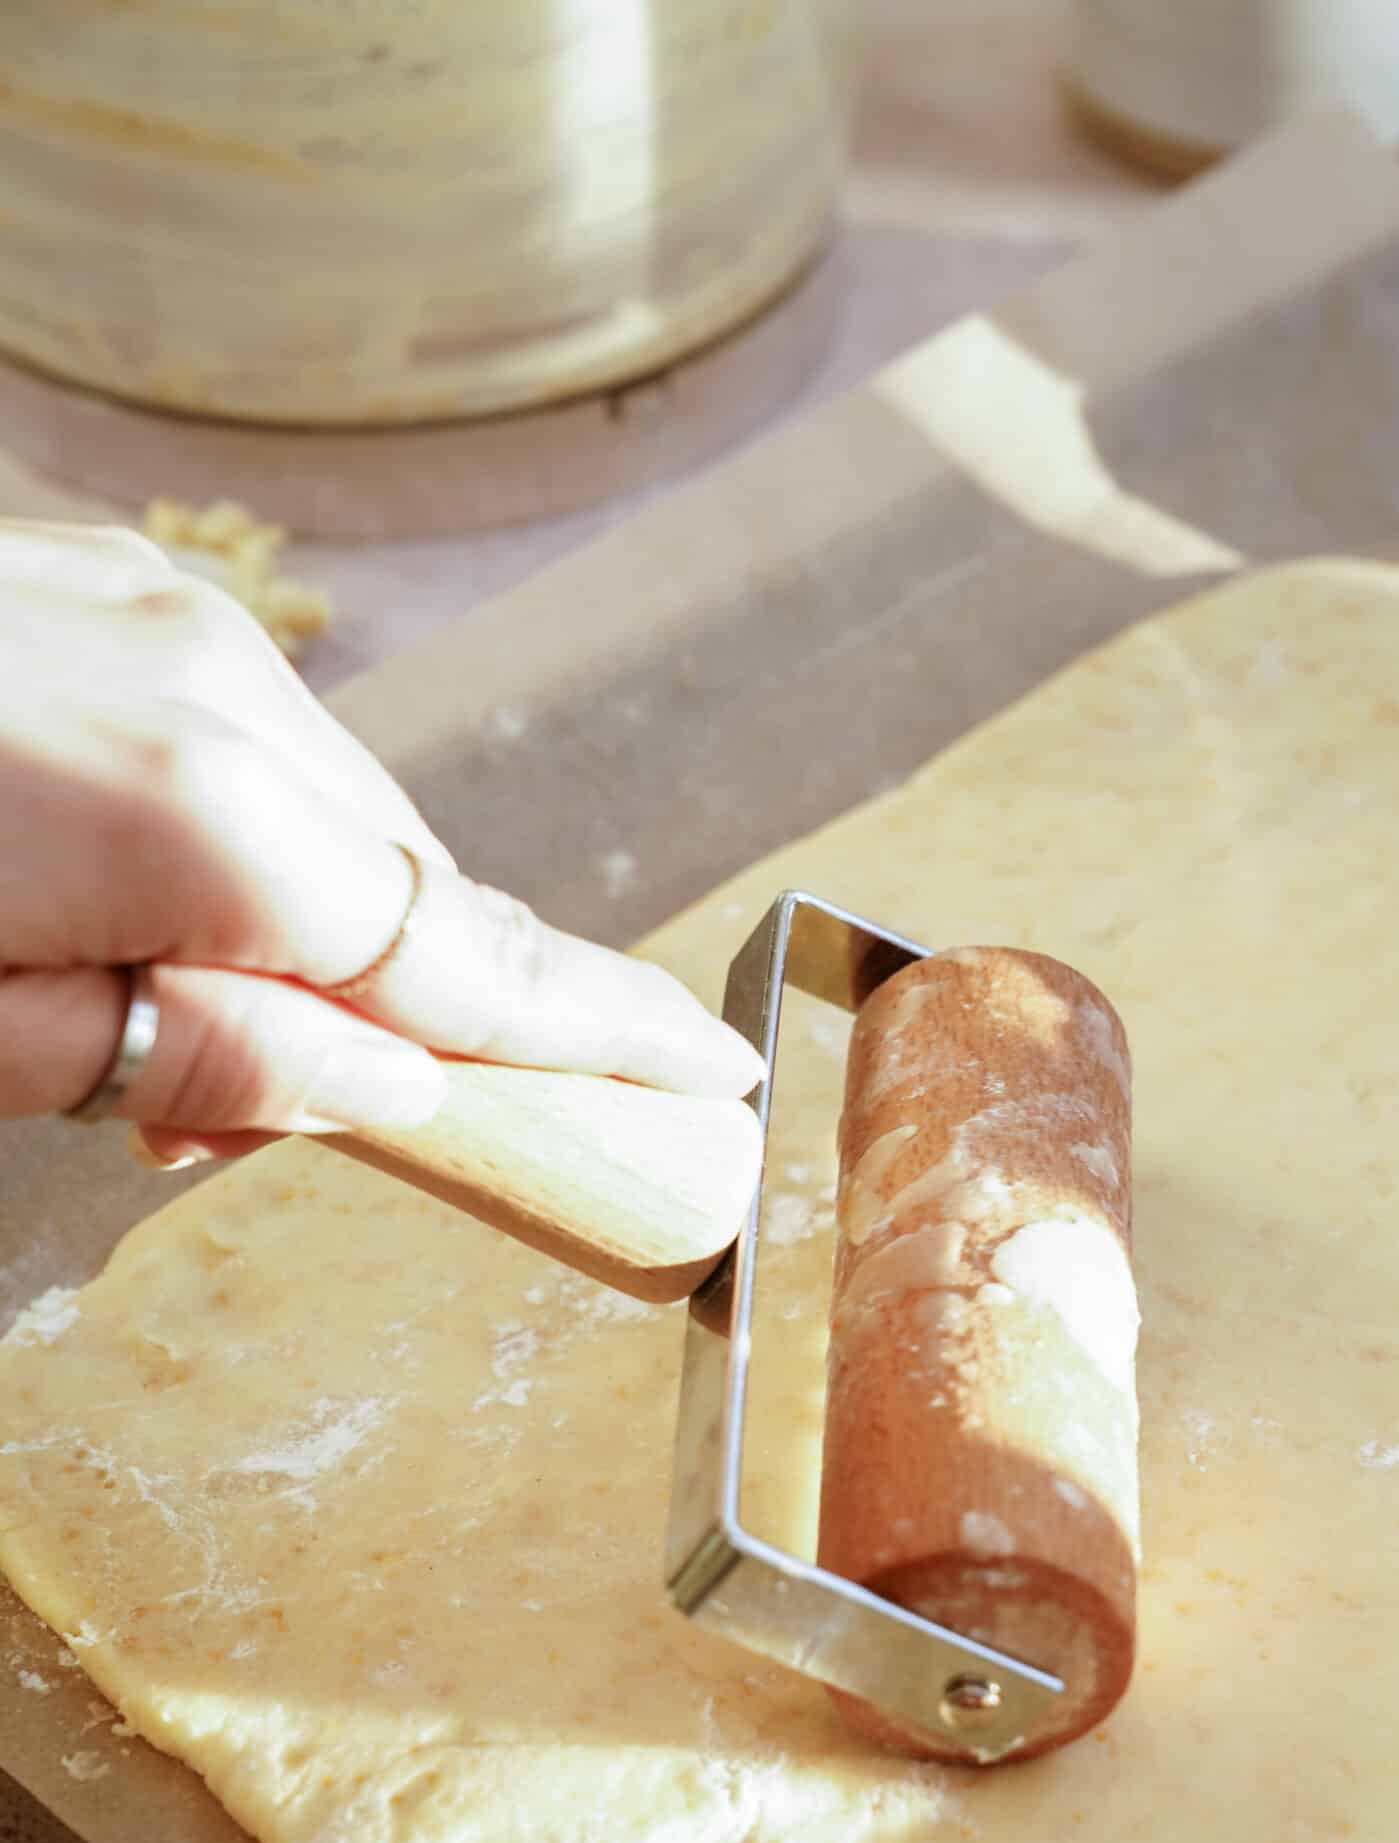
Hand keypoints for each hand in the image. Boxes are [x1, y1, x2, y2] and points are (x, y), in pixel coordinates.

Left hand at [0, 523, 760, 1158]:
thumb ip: (200, 1060)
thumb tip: (389, 1085)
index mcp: (204, 819)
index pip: (476, 960)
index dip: (608, 1029)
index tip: (719, 1068)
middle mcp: (221, 685)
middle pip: (407, 892)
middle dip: (374, 1015)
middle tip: (206, 1118)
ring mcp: (170, 612)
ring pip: (330, 813)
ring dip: (291, 922)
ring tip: (107, 992)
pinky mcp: (116, 584)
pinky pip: (243, 739)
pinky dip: (227, 832)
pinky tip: (97, 880)